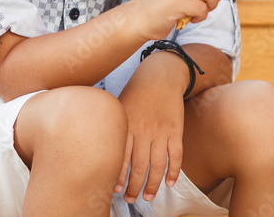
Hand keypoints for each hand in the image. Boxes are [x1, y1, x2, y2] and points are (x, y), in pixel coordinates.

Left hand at [115, 52, 187, 202]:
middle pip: (139, 166)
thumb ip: (112, 126)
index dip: (118, 177)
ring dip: (153, 185)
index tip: (114, 190)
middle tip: (130, 199)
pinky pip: (176, 155)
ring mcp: (161, 131)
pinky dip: (174, 171)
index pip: (121, 157)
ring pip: (158, 165)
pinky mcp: (176, 130)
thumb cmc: (136, 91)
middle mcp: (143, 130)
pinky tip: (169, 182)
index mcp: (126, 125)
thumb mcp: (118, 105)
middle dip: (134, 187)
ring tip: (148, 197)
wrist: (160, 74)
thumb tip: (98, 146)